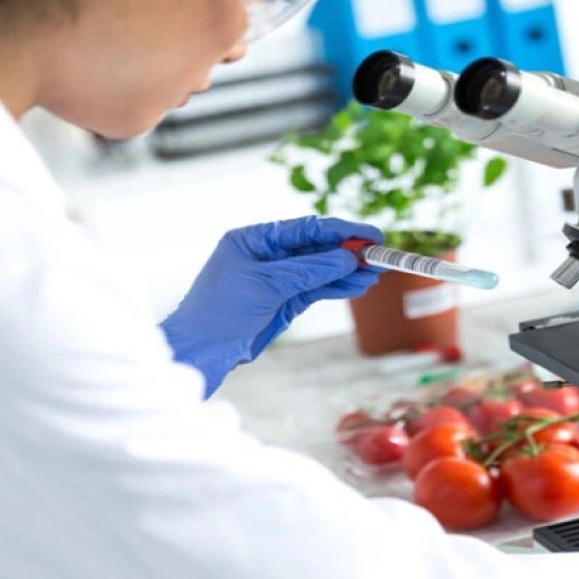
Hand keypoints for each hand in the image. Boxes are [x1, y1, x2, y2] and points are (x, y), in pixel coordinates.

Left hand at [162, 217, 381, 396]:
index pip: (305, 228)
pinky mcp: (283, 301)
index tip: (369, 234)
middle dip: (347, 251)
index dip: (340, 230)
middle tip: (378, 254)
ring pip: (319, 270)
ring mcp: (276, 279)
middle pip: (316, 248)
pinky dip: (336, 287)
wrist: (200, 350)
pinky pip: (316, 289)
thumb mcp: (267, 285)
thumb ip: (309, 270)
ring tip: (374, 273)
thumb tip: (347, 257)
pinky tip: (357, 285)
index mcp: (255, 239)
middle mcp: (267, 255)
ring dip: (346, 271)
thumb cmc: (220, 310)